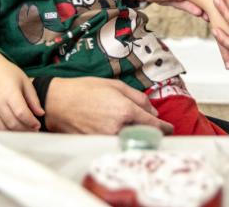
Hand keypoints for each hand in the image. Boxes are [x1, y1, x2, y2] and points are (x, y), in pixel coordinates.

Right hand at [0, 51, 42, 131]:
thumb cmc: (9, 74)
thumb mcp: (25, 82)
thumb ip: (33, 99)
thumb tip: (41, 114)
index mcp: (9, 93)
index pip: (21, 113)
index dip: (31, 122)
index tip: (38, 125)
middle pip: (12, 123)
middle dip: (25, 130)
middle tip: (33, 131)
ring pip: (1, 129)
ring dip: (14, 134)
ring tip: (23, 132)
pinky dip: (1, 133)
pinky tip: (10, 132)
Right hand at [43, 77, 174, 134]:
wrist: (58, 102)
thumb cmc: (85, 90)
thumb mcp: (115, 85)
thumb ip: (137, 97)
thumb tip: (152, 111)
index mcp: (124, 110)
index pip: (151, 124)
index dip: (163, 128)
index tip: (169, 129)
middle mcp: (117, 127)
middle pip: (143, 135)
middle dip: (151, 132)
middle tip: (157, 129)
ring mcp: (106, 138)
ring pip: (130, 140)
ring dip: (137, 136)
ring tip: (138, 129)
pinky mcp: (97, 144)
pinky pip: (116, 142)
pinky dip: (122, 138)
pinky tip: (121, 131)